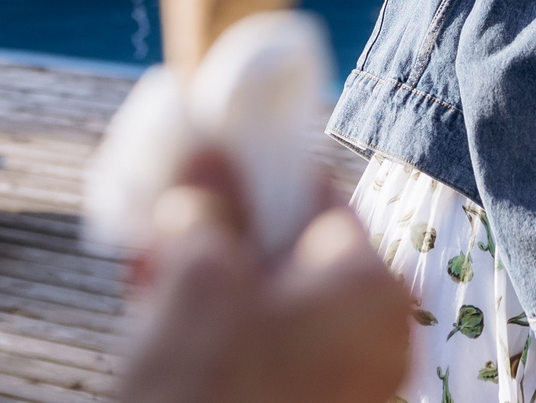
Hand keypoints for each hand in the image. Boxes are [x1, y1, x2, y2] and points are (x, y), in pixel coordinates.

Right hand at [119, 149, 411, 402]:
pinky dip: (229, 345)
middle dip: (225, 243)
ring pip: (281, 310)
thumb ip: (207, 205)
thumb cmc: (210, 396)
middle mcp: (383, 338)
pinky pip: (277, 360)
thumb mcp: (194, 280)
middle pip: (298, 254)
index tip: (192, 180)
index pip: (319, 192)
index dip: (250, 177)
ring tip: (152, 301)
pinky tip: (172, 351)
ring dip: (217, 295)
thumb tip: (210, 157)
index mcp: (372, 285)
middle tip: (159, 248)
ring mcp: (355, 390)